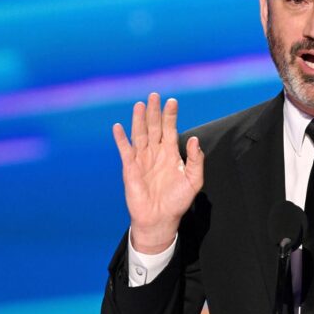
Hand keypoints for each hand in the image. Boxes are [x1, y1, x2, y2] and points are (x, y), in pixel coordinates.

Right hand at [112, 93, 203, 253]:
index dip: (170, 116)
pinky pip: (125, 150)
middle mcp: (155, 153)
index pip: (170, 129)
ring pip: (139, 134)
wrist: (161, 219)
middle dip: (155, 112)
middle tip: (155, 95)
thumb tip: (193, 139)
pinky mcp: (130, 168)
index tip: (173, 101)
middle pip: (154, 127)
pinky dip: (121, 139)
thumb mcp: (193, 180)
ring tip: (140, 105)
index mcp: (170, 154)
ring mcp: (142, 159)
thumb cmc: (177, 201)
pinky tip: (118, 126)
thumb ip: (195, 160)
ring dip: (139, 120)